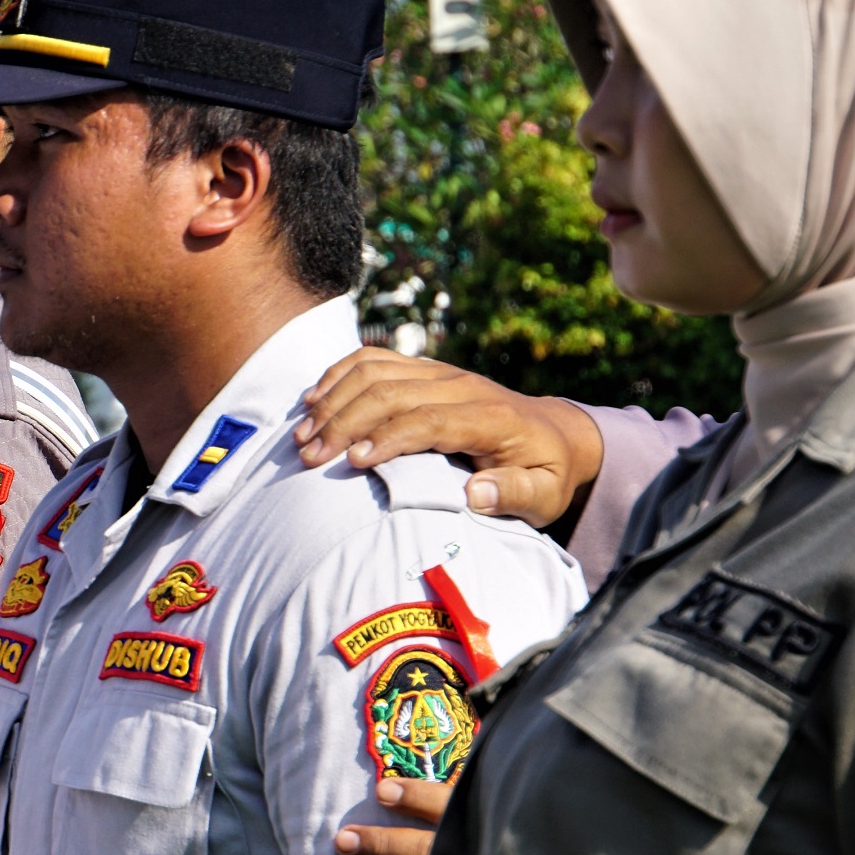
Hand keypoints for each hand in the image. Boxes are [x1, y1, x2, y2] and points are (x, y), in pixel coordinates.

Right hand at [294, 348, 603, 527]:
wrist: (553, 433)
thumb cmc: (544, 472)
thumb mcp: (545, 494)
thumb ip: (515, 494)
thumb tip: (475, 493)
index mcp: (490, 418)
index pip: (429, 419)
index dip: (389, 437)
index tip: (354, 462)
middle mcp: (460, 385)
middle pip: (390, 391)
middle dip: (344, 422)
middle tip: (309, 456)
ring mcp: (439, 372)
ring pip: (374, 371)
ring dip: (332, 400)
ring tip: (301, 436)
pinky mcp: (423, 369)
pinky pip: (373, 359)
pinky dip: (338, 375)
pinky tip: (312, 401)